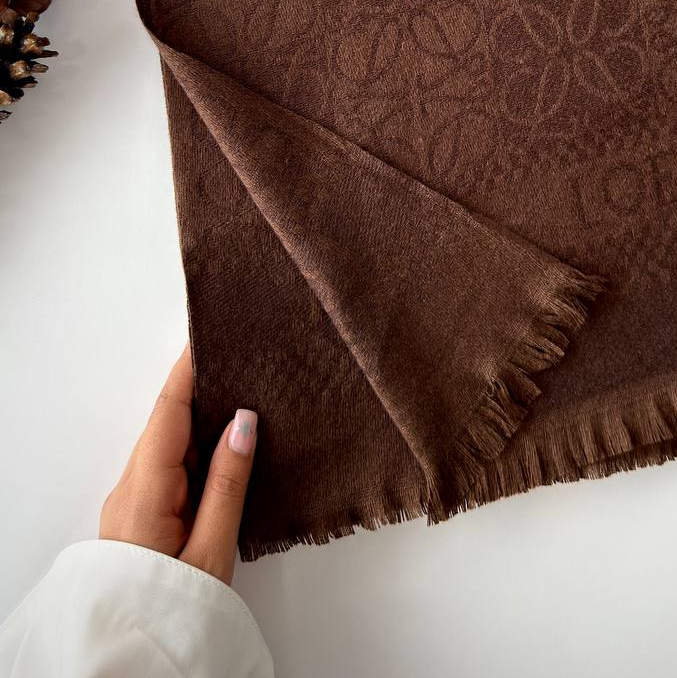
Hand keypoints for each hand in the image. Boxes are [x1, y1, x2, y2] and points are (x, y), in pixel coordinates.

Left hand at [99, 343, 256, 585]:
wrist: (136, 661)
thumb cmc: (174, 608)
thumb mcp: (211, 549)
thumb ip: (228, 482)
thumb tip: (242, 418)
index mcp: (146, 488)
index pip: (169, 410)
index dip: (190, 367)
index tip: (213, 329)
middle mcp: (132, 486)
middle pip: (169, 420)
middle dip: (204, 384)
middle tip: (244, 352)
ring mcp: (134, 501)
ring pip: (171, 443)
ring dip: (204, 416)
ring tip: (247, 386)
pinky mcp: (143, 516)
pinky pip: (172, 466)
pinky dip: (199, 446)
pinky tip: (229, 441)